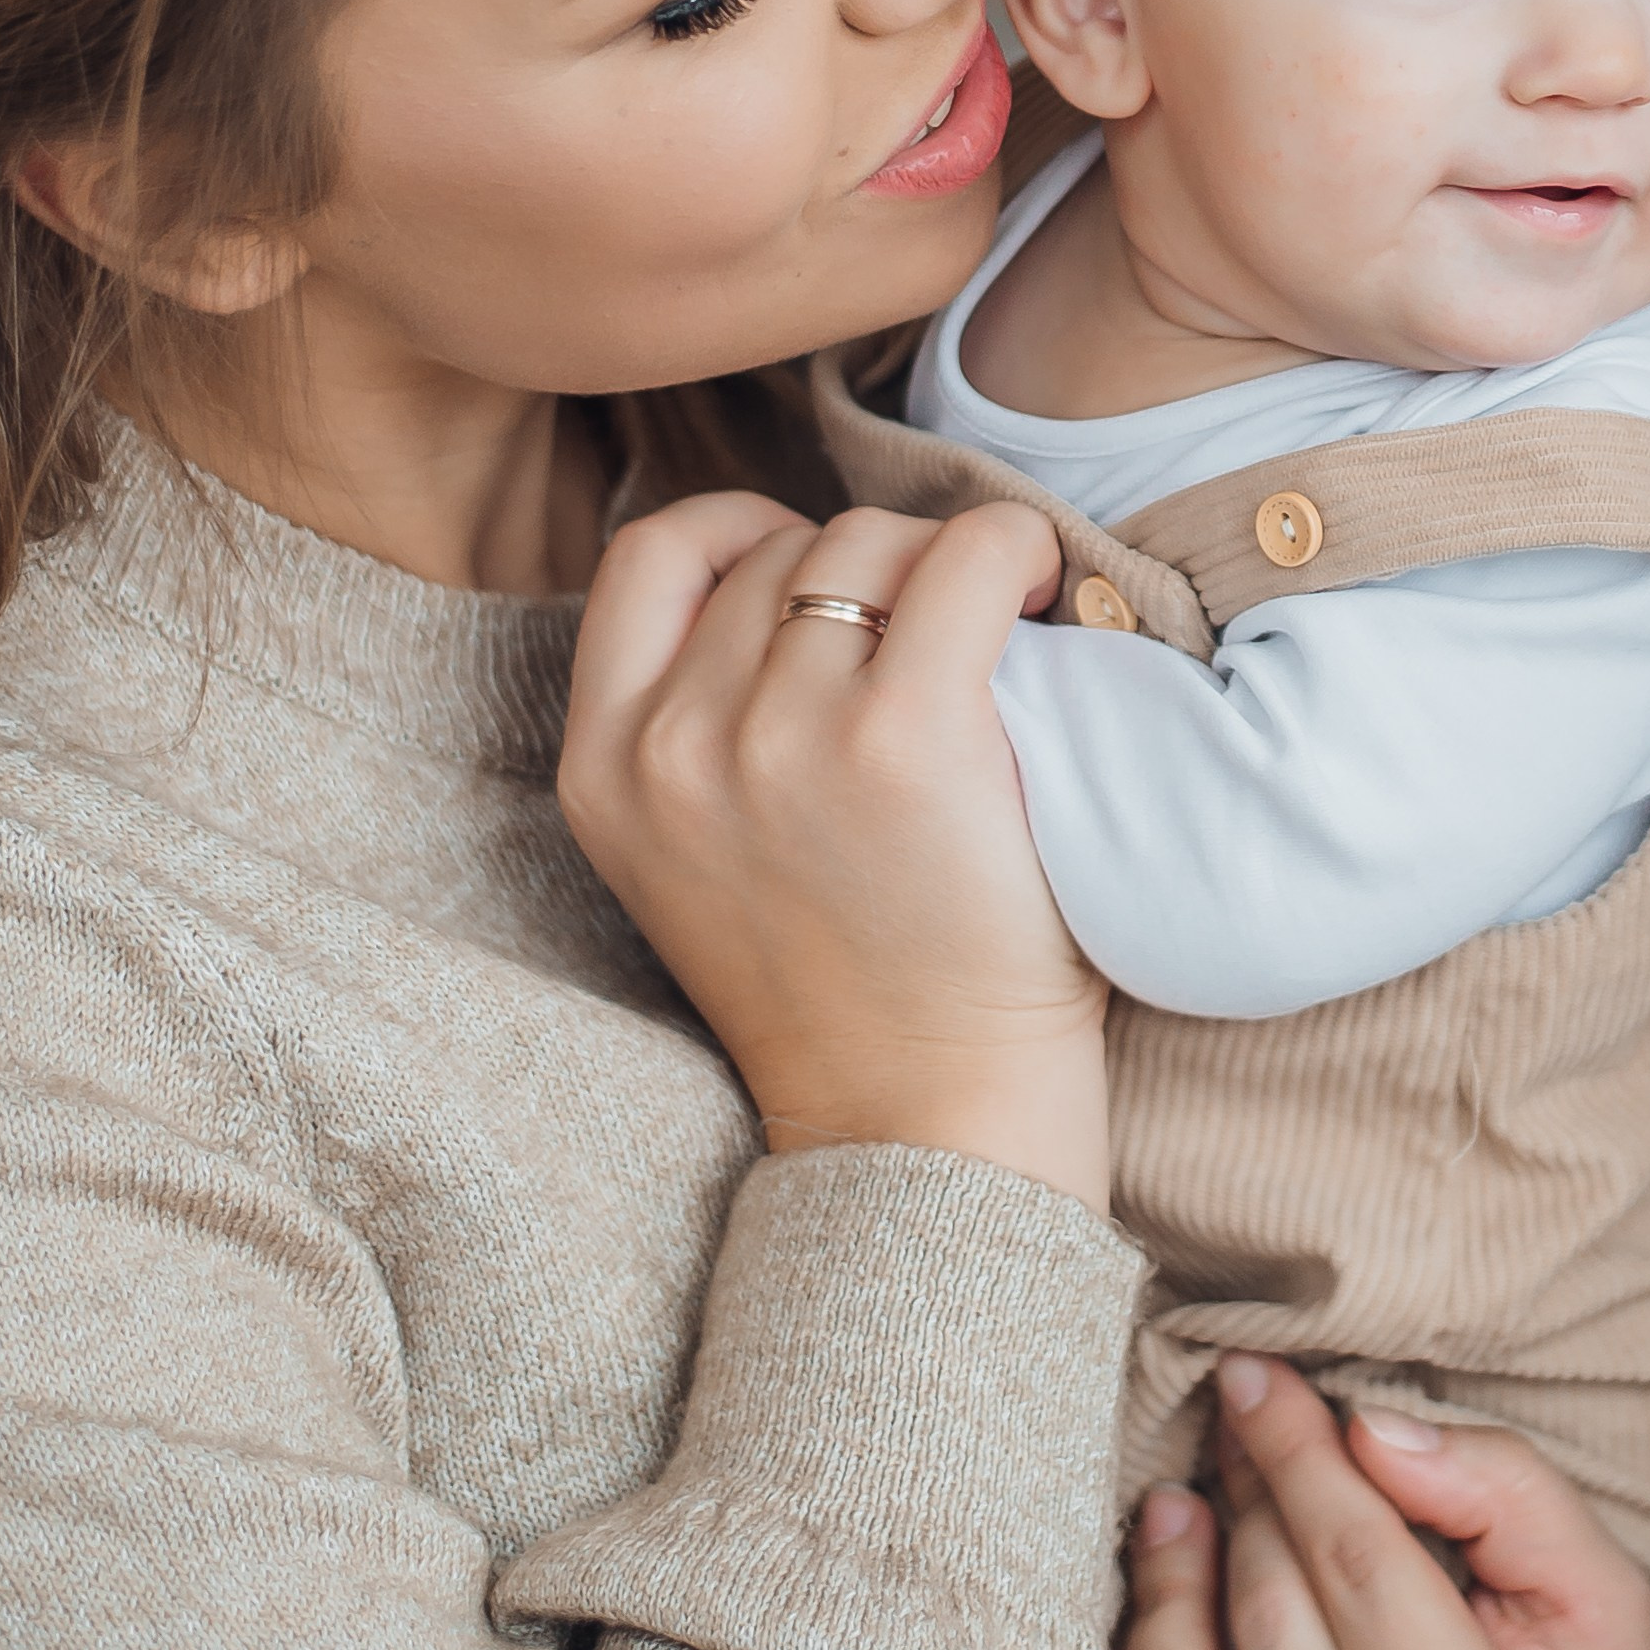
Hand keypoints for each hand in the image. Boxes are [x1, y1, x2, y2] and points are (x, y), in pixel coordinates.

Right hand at [560, 493, 1109, 1202]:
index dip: (745, 532)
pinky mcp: (902, 738)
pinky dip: (1015, 549)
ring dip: (946, 566)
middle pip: (785, 549)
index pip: (653, 556)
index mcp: (603, 770)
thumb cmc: (848, 985)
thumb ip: (692, 727)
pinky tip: (1045, 588)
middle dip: (873, 569)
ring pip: (871, 544)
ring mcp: (781, 737)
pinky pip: (967, 559)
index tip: (824, 574)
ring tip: (1002, 624)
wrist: (923, 1117)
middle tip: (947, 629)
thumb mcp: (694, 858)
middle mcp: (674, 745)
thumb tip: (790, 571)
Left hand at [1113, 1356, 1649, 1649]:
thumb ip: (1501, 1493)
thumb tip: (1361, 1428)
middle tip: (1228, 1439)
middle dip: (1242, 1504)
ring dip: (1160, 1602)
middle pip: (1264, 1625)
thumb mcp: (1605, 1601)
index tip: (1252, 1378)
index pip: (1351, 1560)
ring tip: (1173, 1520)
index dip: (1294, 1451)